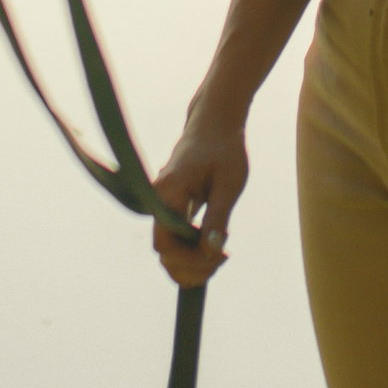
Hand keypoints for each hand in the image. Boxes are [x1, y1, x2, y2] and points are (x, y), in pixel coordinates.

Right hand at [150, 90, 248, 288]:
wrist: (216, 121)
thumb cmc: (225, 148)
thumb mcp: (228, 184)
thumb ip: (218, 218)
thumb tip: (211, 251)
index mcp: (168, 193)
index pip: (165, 244)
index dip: (189, 260)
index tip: (219, 256)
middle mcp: (159, 201)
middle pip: (164, 252)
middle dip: (191, 266)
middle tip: (223, 259)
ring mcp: (163, 205)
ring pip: (168, 248)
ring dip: (192, 261)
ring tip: (221, 256)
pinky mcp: (172, 206)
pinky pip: (175, 237)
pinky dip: (191, 249)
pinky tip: (214, 248)